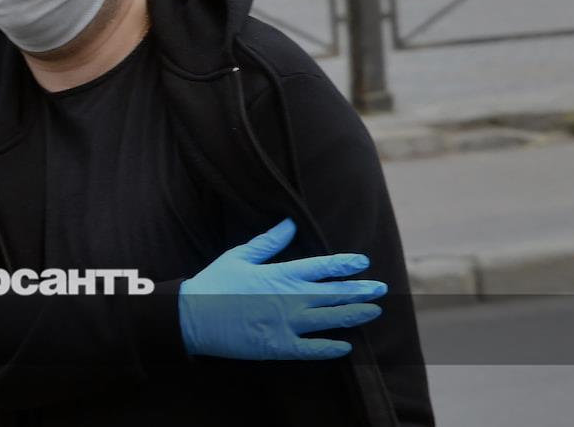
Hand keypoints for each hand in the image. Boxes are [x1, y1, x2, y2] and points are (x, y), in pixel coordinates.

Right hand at [177, 217, 386, 359]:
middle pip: (334, 293)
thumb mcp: (240, 255)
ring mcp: (286, 324)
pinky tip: (346, 345)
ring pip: (330, 319)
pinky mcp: (278, 346)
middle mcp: (289, 298)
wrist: (192, 316)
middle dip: (360, 290)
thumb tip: (290, 223)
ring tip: (374, 311)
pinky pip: (311, 349)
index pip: (322, 267)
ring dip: (354, 314)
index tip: (363, 262)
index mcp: (281, 274)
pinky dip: (330, 348)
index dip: (345, 264)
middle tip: (381, 289)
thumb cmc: (214, 282)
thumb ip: (269, 242)